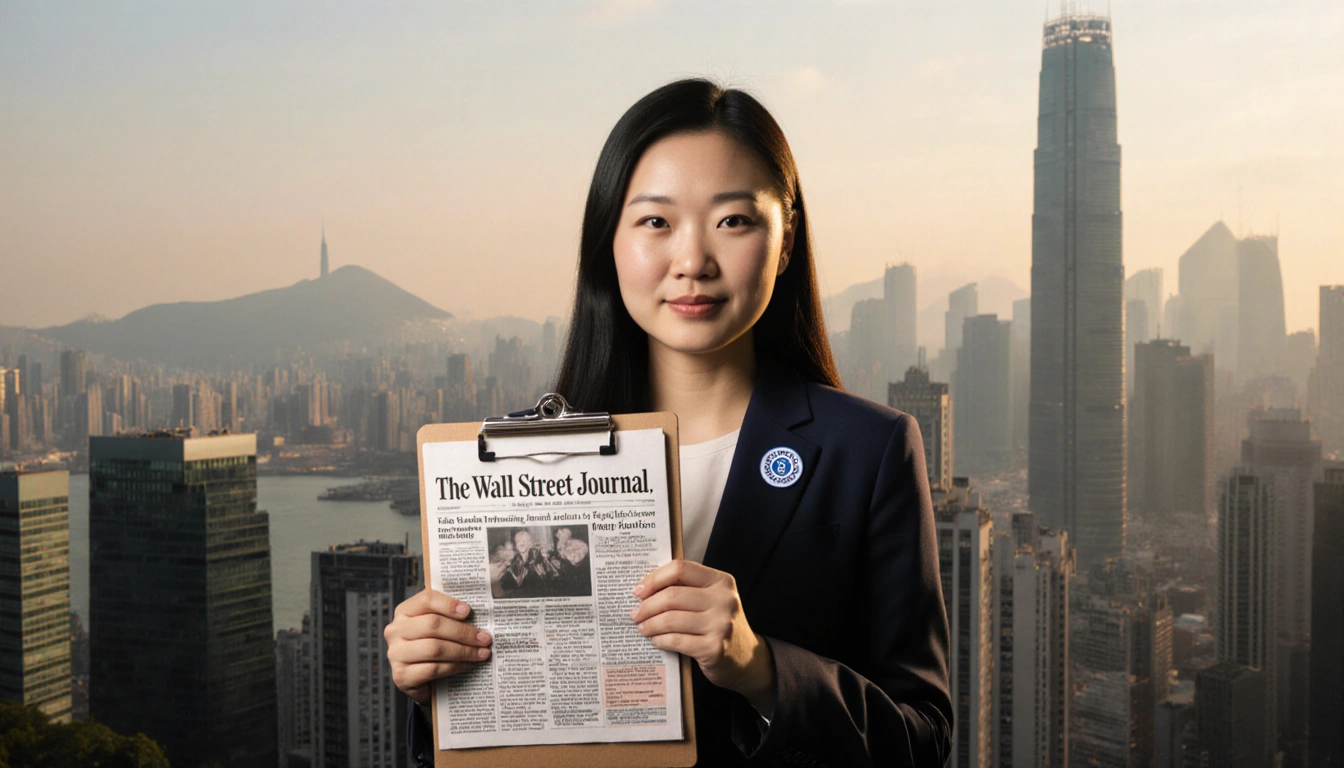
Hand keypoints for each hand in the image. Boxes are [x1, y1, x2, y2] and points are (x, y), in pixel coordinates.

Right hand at [385, 590, 492, 707]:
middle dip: (463, 632)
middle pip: (433, 624)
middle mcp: (396, 630)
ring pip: (434, 648)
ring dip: (463, 651)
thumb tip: (480, 615)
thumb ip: (451, 618)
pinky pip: (432, 669)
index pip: (426, 599)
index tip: (469, 611)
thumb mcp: (438, 628)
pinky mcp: (401, 676)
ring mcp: (396, 654)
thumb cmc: (432, 647)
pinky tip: (467, 666)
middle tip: (485, 638)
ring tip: (482, 653)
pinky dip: (454, 667)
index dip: (449, 604)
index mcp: (405, 611)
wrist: (421, 681)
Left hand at [630, 560, 775, 715]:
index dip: (655, 578)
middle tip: (635, 613)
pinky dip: (660, 640)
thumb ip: (687, 589)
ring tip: (642, 627)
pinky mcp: (714, 648)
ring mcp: (720, 625)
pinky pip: (676, 640)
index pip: (681, 568)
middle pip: (672, 595)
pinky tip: (655, 640)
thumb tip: (644, 589)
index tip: (639, 591)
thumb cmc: (719, 625)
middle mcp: (724, 600)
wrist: (747, 659)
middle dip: (647, 605)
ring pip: (671, 619)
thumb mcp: (712, 600)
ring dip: (650, 624)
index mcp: (721, 581)